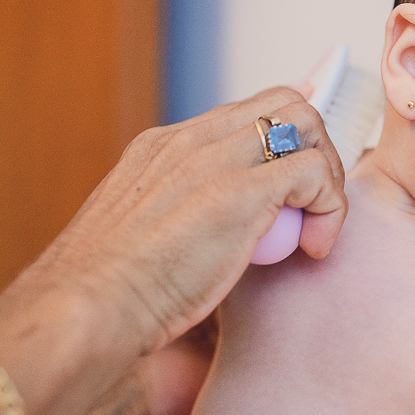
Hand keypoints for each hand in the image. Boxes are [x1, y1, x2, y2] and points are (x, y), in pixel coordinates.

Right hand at [28, 86, 346, 354]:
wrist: (85, 311)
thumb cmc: (106, 297)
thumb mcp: (138, 240)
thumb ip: (178, 221)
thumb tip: (212, 242)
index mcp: (161, 148)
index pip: (244, 115)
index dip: (284, 142)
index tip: (299, 184)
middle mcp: (189, 142)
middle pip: (285, 104)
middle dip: (316, 150)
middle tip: (312, 210)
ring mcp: (213, 160)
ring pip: (306, 125)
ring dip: (327, 175)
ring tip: (314, 229)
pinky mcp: (240, 191)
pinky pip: (313, 172)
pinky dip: (329, 208)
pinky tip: (313, 248)